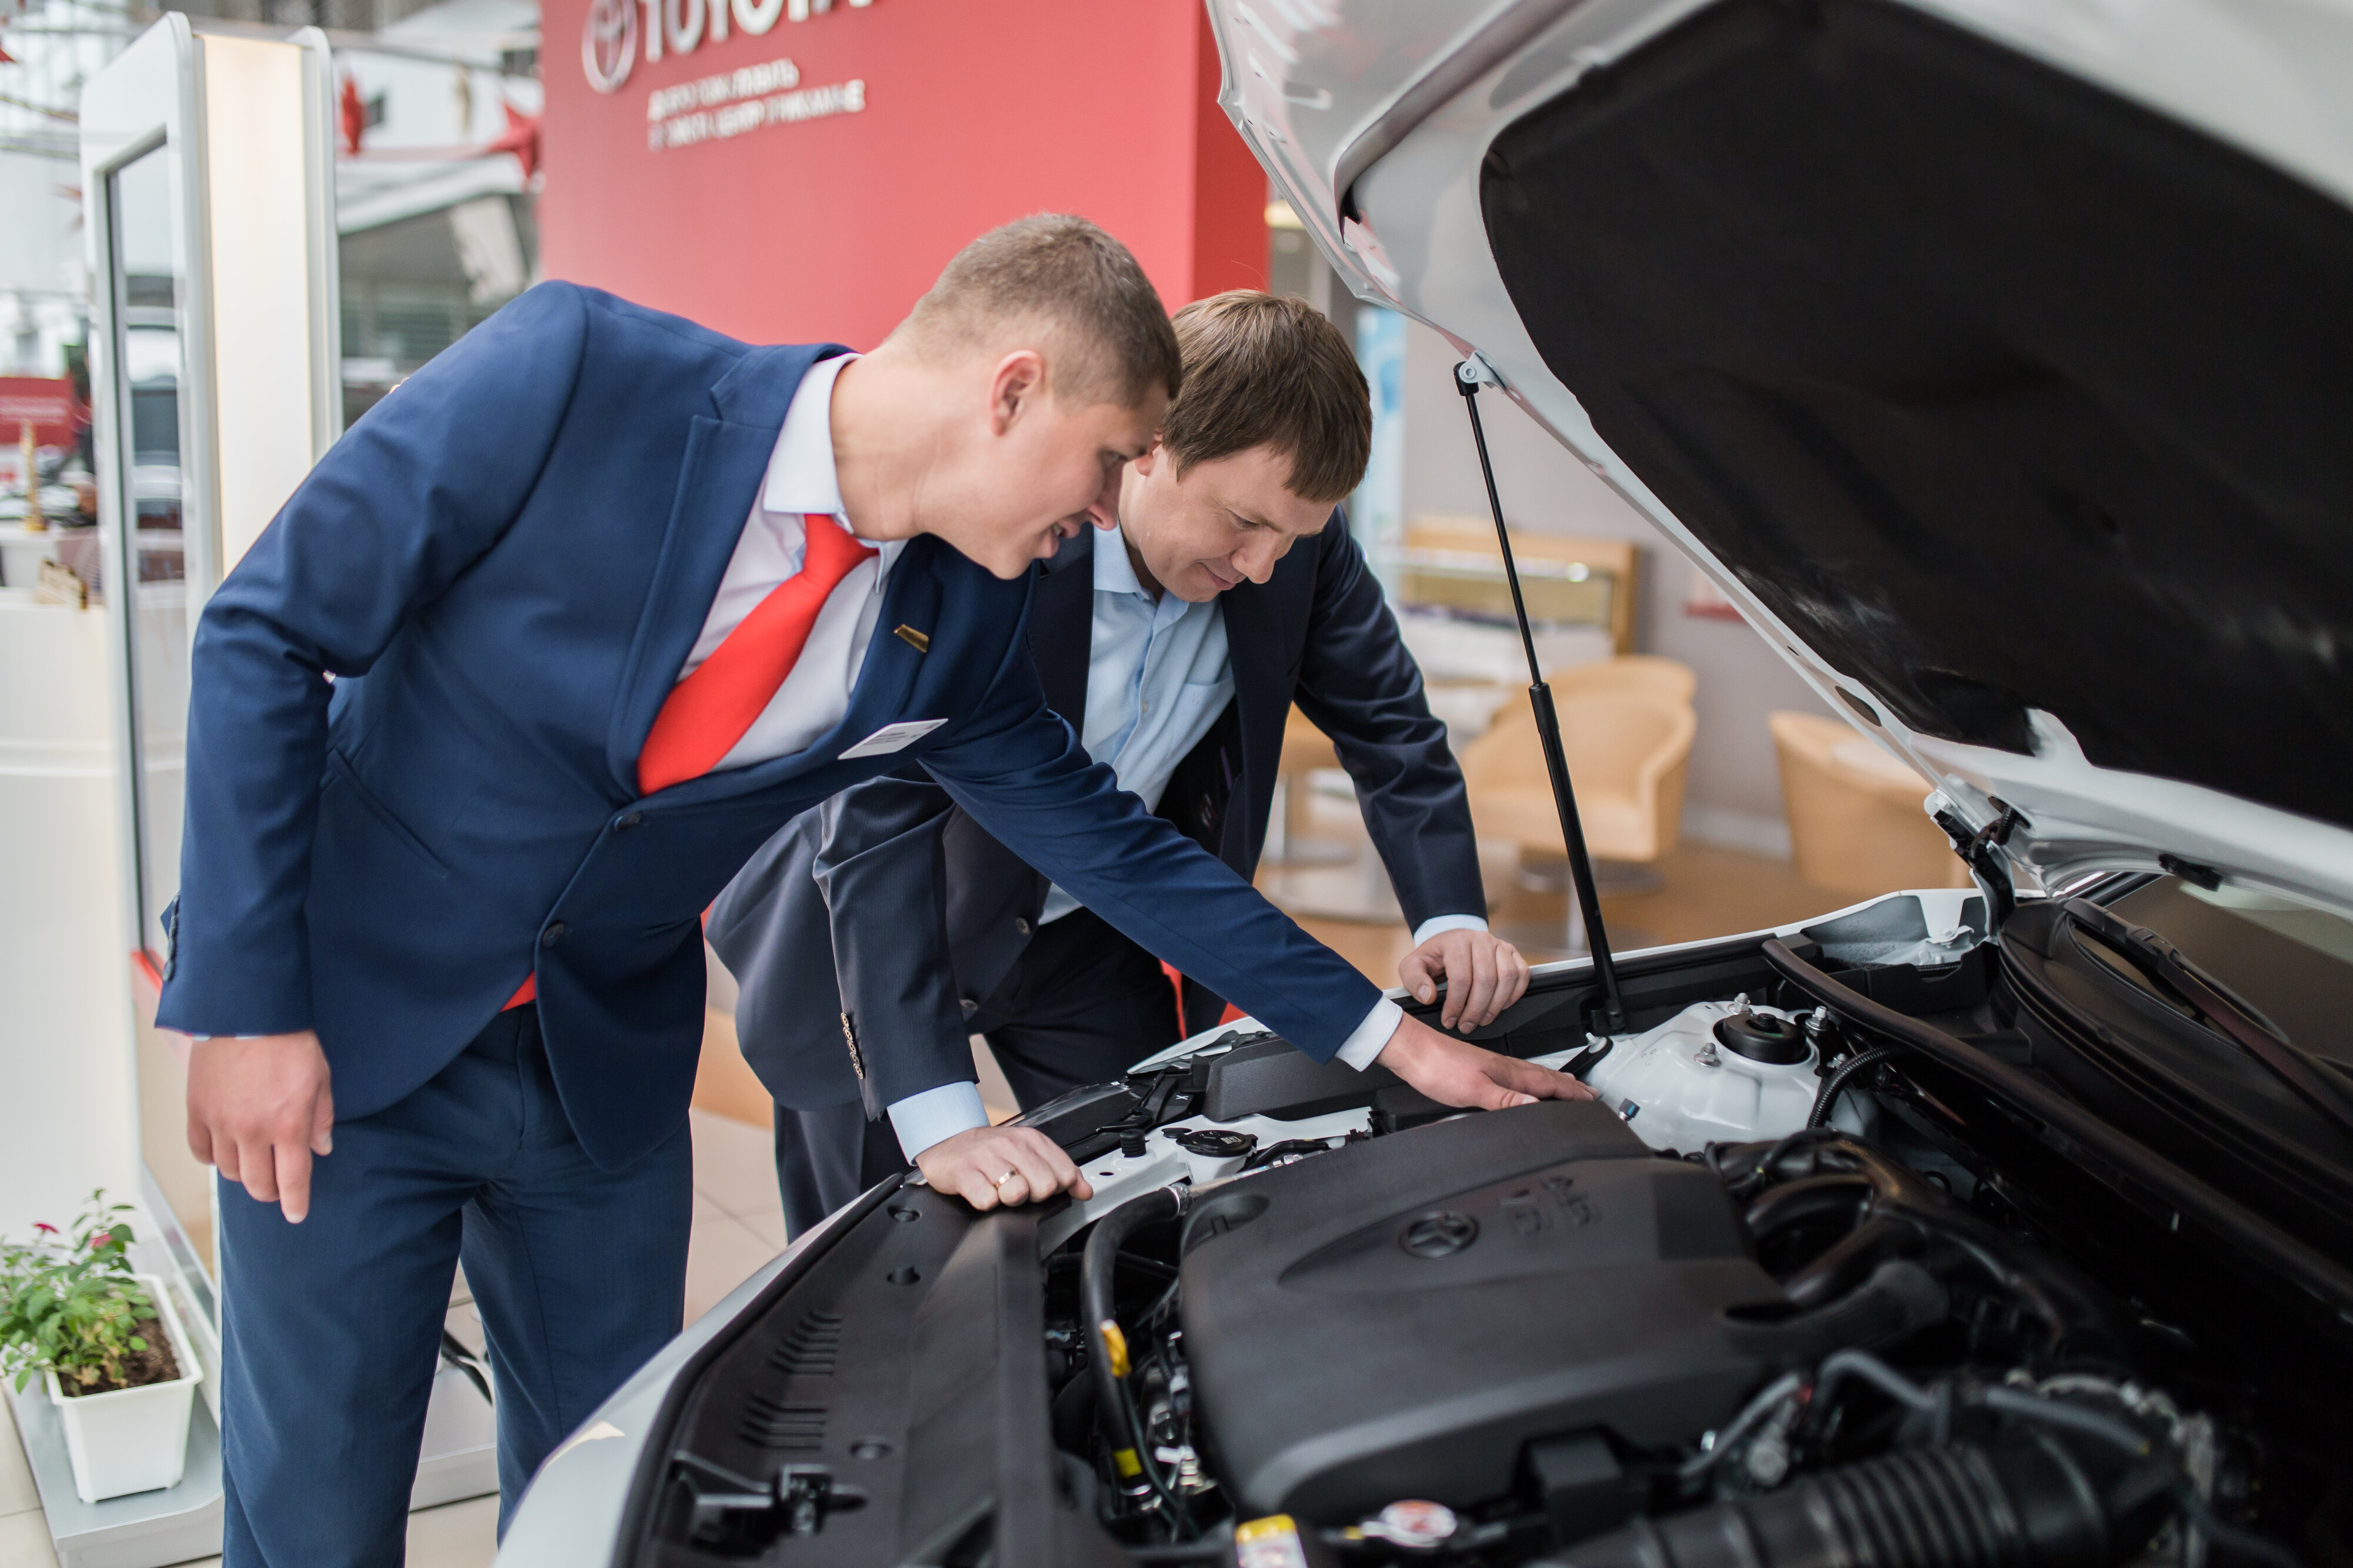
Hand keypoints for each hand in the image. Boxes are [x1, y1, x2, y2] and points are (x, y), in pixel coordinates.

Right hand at [186, 1031, 335, 1223]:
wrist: (249, 1012)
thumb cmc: (290, 1042)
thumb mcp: (320, 1079)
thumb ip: (321, 1118)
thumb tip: (321, 1148)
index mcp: (288, 1124)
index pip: (292, 1179)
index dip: (295, 1202)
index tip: (296, 1215)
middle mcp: (252, 1130)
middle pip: (257, 1184)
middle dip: (270, 1192)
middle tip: (277, 1188)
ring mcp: (220, 1122)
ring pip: (229, 1171)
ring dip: (244, 1174)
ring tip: (255, 1164)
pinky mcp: (196, 1111)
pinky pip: (201, 1151)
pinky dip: (213, 1158)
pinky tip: (226, 1152)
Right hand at [915, 1123, 1095, 1210]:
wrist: (946, 1145)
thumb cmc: (989, 1153)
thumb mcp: (1027, 1154)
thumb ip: (1059, 1170)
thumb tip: (1085, 1190)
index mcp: (1031, 1139)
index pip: (1064, 1172)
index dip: (1057, 1187)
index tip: (1042, 1186)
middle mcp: (1010, 1145)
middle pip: (1045, 1186)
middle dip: (1033, 1195)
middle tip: (1018, 1189)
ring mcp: (986, 1157)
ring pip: (1018, 1193)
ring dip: (1009, 1200)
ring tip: (999, 1190)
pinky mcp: (964, 1173)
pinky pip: (987, 1201)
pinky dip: (985, 1203)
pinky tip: (981, 1192)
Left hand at [1375, 1013, 1595, 1110]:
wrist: (1411, 1051)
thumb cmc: (1436, 1067)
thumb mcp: (1472, 1090)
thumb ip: (1504, 1101)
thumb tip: (1534, 1108)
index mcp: (1506, 1072)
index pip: (1547, 1083)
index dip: (1570, 1092)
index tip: (1590, 1098)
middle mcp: (1502, 1067)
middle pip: (1544, 1077)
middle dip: (1568, 1085)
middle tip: (1587, 1092)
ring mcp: (1491, 1067)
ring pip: (1530, 1075)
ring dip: (1551, 1081)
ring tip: (1565, 1086)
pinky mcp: (1480, 1069)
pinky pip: (1515, 1075)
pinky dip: (1529, 1081)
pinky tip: (1522, 1085)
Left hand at [1399, 928, 1529, 1032]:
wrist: (1450, 941)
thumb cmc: (1434, 957)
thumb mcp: (1413, 965)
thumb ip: (1414, 980)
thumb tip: (1429, 996)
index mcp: (1457, 942)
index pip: (1461, 978)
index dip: (1456, 1004)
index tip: (1449, 1021)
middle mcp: (1481, 940)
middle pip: (1486, 979)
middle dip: (1476, 1009)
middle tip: (1466, 1026)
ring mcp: (1500, 945)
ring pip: (1507, 977)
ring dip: (1496, 1004)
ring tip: (1482, 1019)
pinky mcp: (1512, 952)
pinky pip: (1521, 974)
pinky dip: (1514, 994)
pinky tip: (1500, 1007)